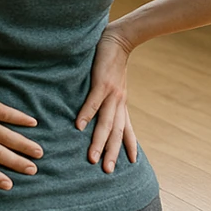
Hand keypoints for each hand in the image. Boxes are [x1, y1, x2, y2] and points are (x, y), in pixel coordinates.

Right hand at [76, 27, 138, 171]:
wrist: (119, 39)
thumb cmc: (113, 61)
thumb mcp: (114, 84)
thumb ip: (109, 99)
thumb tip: (100, 110)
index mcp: (121, 104)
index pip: (126, 129)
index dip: (129, 145)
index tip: (131, 163)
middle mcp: (119, 102)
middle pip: (116, 132)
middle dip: (112, 152)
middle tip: (107, 171)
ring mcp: (111, 93)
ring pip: (106, 122)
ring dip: (99, 141)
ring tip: (92, 157)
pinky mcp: (102, 83)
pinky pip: (94, 102)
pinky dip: (87, 114)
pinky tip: (79, 126)